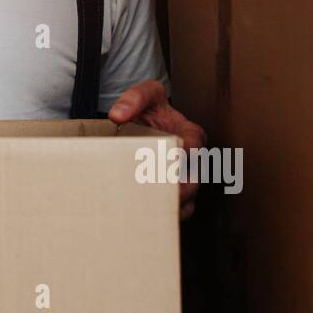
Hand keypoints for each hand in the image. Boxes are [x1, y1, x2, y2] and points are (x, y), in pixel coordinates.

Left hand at [107, 79, 204, 220]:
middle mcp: (194, 161)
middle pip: (193, 181)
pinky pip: (177, 213)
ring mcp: (187, 181)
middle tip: (156, 193)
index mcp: (192, 135)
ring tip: (149, 211)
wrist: (143, 127)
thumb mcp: (146, 95)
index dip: (183, 154)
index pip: (195, 147)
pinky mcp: (176, 197)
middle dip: (177, 189)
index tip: (167, 159)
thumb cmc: (151, 110)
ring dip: (170, 208)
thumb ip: (135, 97)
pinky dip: (163, 216)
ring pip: (188, 202)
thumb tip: (117, 115)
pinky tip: (144, 218)